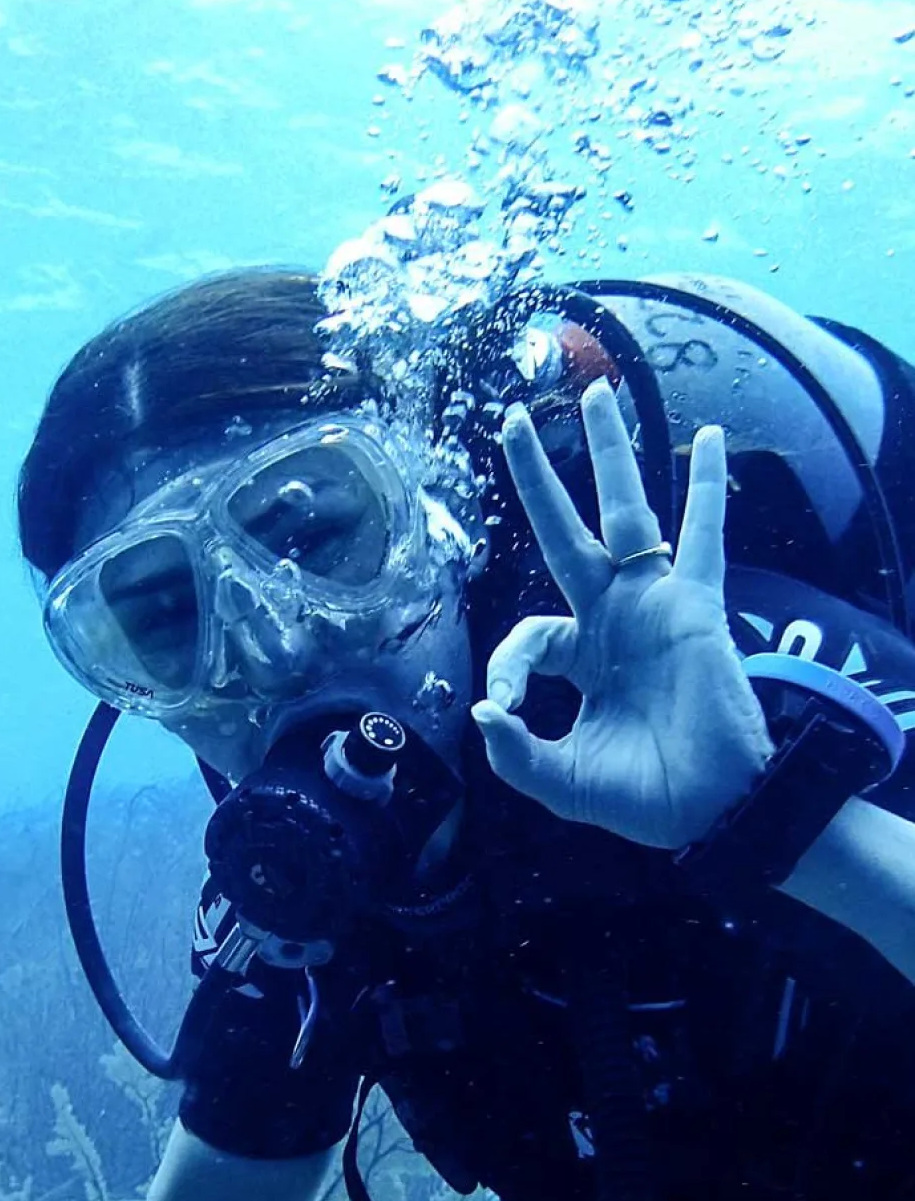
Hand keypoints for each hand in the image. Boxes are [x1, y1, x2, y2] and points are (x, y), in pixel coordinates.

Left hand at [471, 379, 773, 848]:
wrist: (715, 807)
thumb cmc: (645, 797)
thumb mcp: (563, 782)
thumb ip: (518, 753)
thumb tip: (484, 711)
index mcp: (579, 658)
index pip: (528, 636)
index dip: (508, 667)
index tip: (508, 707)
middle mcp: (612, 619)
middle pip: (564, 532)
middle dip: (536, 478)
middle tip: (510, 419)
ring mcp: (652, 605)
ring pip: (626, 515)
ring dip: (611, 454)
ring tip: (597, 392)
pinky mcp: (693, 606)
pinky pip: (701, 537)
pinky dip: (706, 489)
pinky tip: (708, 439)